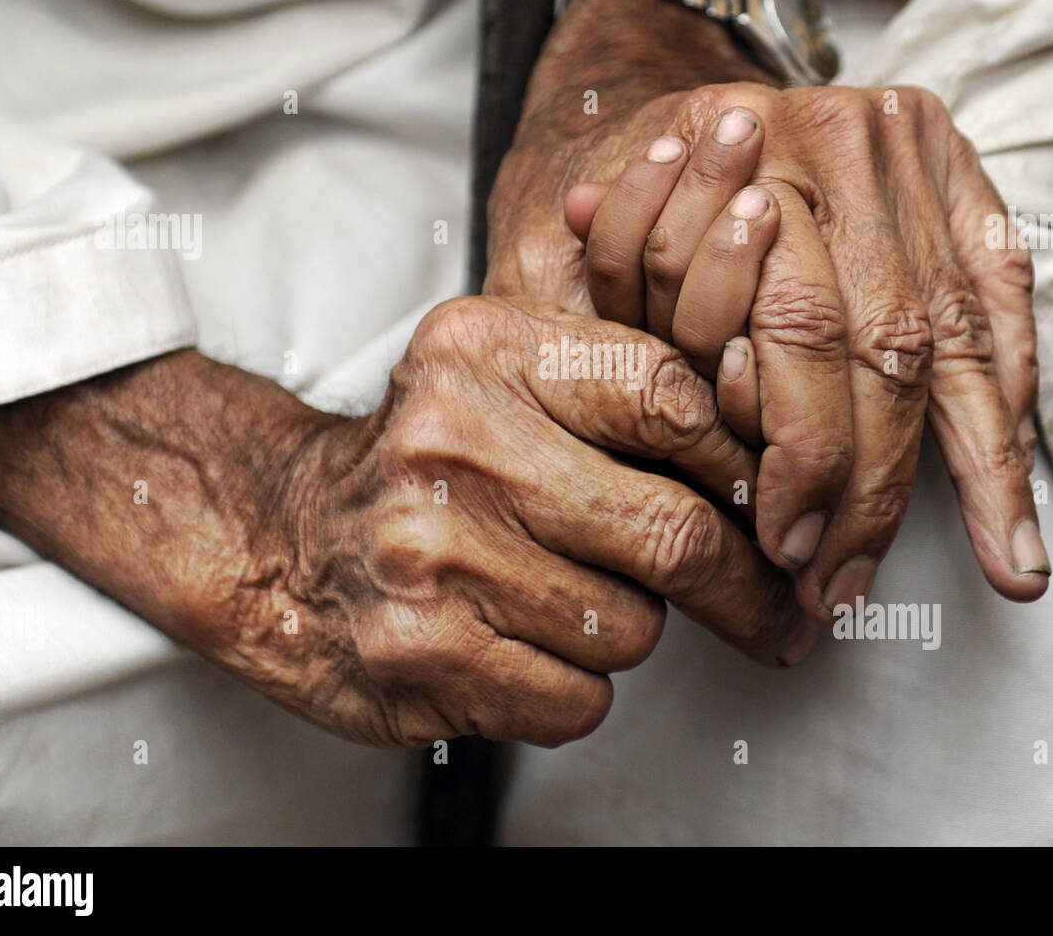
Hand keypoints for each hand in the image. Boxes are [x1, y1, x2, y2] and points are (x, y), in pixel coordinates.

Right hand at [0, 304, 811, 750]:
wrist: (283, 538)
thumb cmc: (423, 460)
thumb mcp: (503, 374)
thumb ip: (620, 387)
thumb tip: (766, 453)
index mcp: (486, 353)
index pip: (671, 400)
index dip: (739, 465)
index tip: (765, 502)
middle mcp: (456, 446)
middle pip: (675, 532)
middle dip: (740, 583)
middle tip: (769, 599)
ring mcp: (435, 557)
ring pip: (634, 627)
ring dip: (625, 627)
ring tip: (557, 595)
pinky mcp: (425, 657)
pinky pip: (581, 699)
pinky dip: (574, 687)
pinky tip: (520, 645)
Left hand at [489, 0, 1046, 621]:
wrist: (683, 92)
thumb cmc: (628, 185)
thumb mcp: (583, 228)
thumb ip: (602, 297)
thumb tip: (669, 398)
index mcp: (739, 151)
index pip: (795, 323)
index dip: (801, 449)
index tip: (786, 545)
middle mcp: (838, 143)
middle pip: (885, 339)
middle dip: (877, 482)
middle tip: (851, 580)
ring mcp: (908, 150)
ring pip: (957, 328)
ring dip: (984, 464)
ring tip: (1010, 568)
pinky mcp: (956, 165)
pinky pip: (1003, 289)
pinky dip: (1013, 389)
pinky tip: (1022, 473)